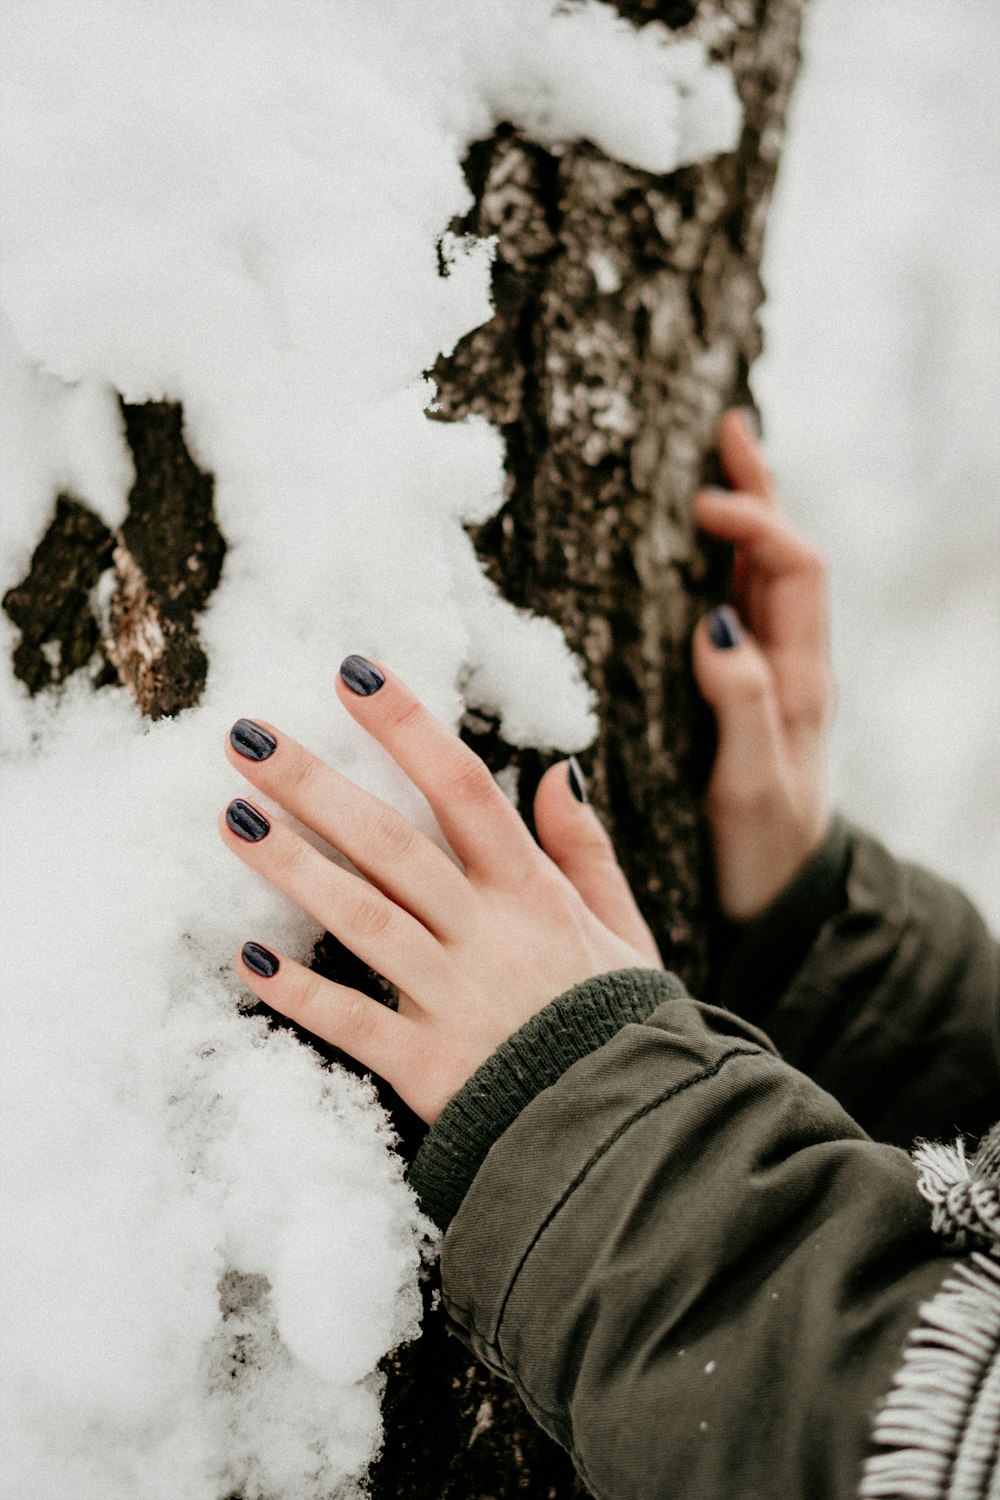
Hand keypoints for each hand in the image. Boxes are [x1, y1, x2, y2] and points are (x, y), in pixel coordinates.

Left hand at [220, 660, 661, 1124]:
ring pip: (364, 918)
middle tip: (246, 735)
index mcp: (533, 891)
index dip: (408, 726)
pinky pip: (355, 1023)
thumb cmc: (621, 1024)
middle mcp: (489, 932)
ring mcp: (456, 997)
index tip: (353, 672)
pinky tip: (247, 960)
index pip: (465, 788)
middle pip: (393, 842)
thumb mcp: (624, 930)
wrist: (631, 1132)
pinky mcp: (430, 1066)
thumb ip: (587, 852)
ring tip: (232, 817)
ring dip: (294, 867)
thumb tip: (559, 772)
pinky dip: (302, 993)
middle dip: (317, 783)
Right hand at [692, 410, 833, 921]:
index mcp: (800, 678)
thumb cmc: (762, 850)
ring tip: (715, 459)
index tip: (700, 503)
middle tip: (726, 428)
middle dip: (759, 489)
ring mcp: (767, 676)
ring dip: (744, 516)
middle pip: (783, 555)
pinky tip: (694, 548)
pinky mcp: (741, 694)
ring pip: (760, 577)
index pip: (793, 569)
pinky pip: (736, 609)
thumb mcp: (749, 785)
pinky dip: (720, 563)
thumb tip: (715, 621)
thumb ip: (740, 706)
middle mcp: (790, 665)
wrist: (779, 900)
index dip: (757, 522)